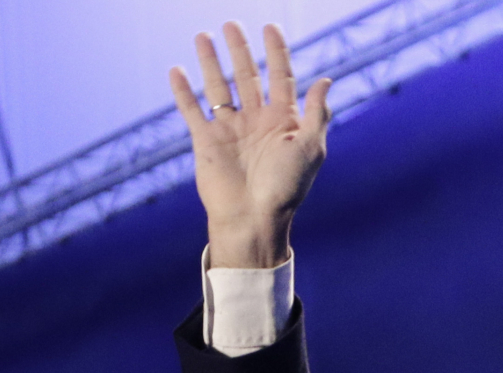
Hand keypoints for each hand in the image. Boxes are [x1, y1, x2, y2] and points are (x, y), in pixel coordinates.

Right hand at [170, 21, 331, 268]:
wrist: (253, 219)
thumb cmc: (286, 189)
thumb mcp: (310, 149)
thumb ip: (317, 113)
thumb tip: (326, 79)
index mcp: (283, 121)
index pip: (280, 77)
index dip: (277, 52)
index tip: (271, 26)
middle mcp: (256, 121)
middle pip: (248, 76)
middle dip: (240, 50)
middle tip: (232, 24)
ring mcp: (230, 130)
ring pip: (218, 87)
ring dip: (210, 62)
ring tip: (203, 36)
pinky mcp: (206, 142)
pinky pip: (192, 111)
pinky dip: (183, 92)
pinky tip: (177, 70)